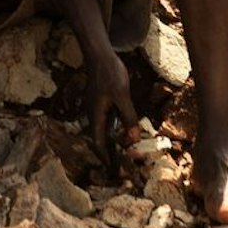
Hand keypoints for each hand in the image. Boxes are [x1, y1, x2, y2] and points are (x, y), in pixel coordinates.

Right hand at [85, 49, 137, 180]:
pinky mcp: (100, 102)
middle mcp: (93, 114)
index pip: (98, 144)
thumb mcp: (122, 96)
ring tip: (124, 154)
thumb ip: (128, 117)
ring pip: (103, 131)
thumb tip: (134, 138)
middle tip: (121, 168)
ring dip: (112, 143)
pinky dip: (114, 130)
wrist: (99, 54)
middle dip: (110, 155)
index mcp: (95, 115)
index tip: (113, 173)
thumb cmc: (109, 73)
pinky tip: (123, 132)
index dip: (105, 159)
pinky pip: (106, 121)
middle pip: (100, 140)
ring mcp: (95, 108)